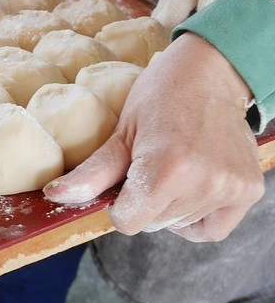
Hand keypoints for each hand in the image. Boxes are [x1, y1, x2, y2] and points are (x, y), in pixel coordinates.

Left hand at [44, 32, 264, 241]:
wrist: (211, 73)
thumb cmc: (161, 95)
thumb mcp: (121, 131)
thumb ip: (92, 173)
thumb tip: (54, 196)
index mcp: (166, 169)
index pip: (128, 222)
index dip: (118, 205)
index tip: (123, 179)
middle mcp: (202, 183)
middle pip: (153, 224)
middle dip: (143, 203)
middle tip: (150, 165)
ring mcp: (229, 188)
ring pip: (180, 225)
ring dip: (169, 207)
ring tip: (173, 167)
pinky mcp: (248, 191)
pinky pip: (212, 229)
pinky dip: (197, 217)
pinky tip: (191, 187)